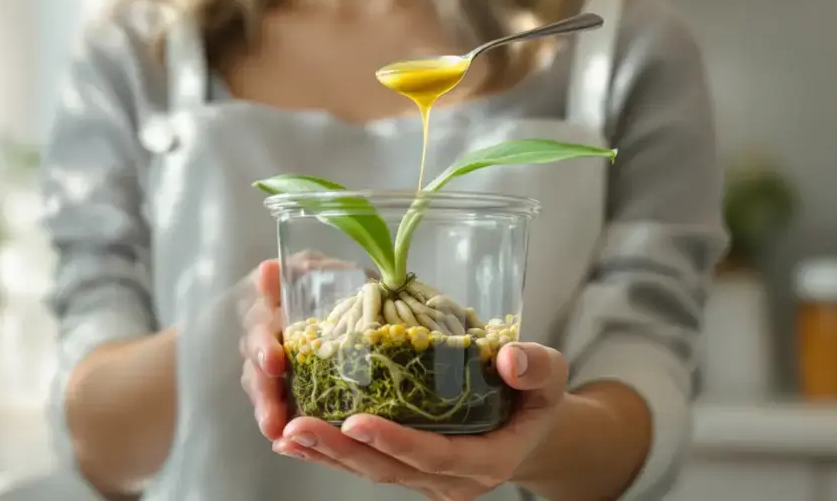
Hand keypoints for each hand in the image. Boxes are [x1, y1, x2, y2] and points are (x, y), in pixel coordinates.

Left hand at [239, 258, 569, 499]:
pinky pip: (366, 464)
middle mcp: (450, 480)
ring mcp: (426, 479)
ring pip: (370, 471)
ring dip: (325, 453)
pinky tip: (294, 438)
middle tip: (297, 425)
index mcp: (486, 460)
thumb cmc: (536, 397)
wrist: (531, 426)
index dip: (395, 442)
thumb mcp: (551, 378)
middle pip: (388, 469)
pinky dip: (329, 452)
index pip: (434, 456)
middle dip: (341, 450)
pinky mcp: (408, 469)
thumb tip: (509, 357)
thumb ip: (536, 367)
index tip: (356, 422)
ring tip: (286, 432)